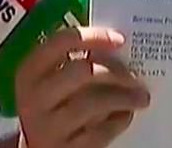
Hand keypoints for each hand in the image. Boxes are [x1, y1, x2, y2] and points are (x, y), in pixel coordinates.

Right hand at [14, 27, 150, 147]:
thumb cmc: (49, 107)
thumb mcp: (48, 81)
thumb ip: (71, 62)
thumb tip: (113, 50)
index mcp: (30, 72)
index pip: (61, 42)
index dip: (94, 37)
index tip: (120, 39)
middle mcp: (34, 98)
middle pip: (81, 72)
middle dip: (115, 71)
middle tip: (134, 75)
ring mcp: (49, 127)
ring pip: (92, 104)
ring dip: (123, 97)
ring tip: (141, 97)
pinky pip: (98, 133)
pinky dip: (117, 122)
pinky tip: (126, 116)